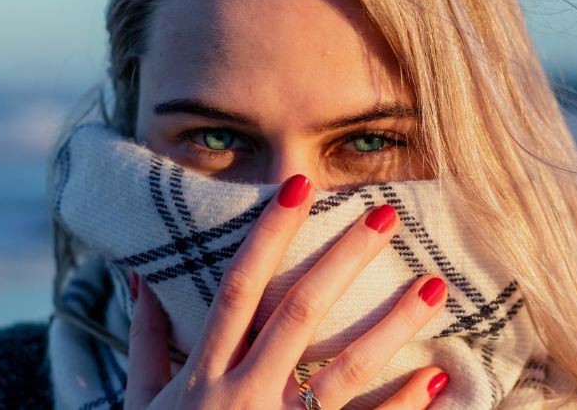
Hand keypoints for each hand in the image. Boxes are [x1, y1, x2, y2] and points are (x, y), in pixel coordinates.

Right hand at [124, 174, 449, 408]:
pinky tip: (436, 376)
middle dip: (343, 260)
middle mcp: (241, 395)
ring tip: (433, 288)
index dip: (269, 235)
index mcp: (202, 374)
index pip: (240, 288)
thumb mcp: (139, 401)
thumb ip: (148, 339)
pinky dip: (401, 406)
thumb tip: (142, 277)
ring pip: (343, 370)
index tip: (300, 188)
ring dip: (391, 326)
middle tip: (386, 216)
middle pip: (299, 313)